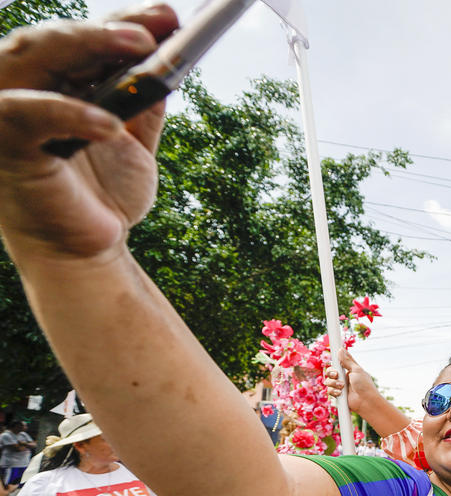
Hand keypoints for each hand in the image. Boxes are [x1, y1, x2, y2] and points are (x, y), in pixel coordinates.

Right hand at [0, 6, 178, 262]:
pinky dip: (70, 112)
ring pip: (33, 56)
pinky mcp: (3, 145)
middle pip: (55, 39)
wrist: (87, 253)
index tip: (170, 15)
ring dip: (86, 43)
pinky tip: (112, 122)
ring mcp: (6, 112)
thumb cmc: (105, 196)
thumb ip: (142, 100)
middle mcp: (21, 87)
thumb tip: (169, 55)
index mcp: (51, 82)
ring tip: (139, 45)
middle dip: (108, 25)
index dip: (124, 19)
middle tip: (159, 24)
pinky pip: (28, 115)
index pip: (83, 37)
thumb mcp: (134, 140)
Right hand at [323, 350, 380, 413]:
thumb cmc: (364, 385)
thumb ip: (347, 361)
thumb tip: (340, 350)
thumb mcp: (356, 370)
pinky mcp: (338, 395)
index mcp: (350, 370)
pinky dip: (334, 391)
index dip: (335, 360)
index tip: (332, 357)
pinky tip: (340, 393)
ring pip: (328, 381)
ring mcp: (340, 386)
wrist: (366, 401)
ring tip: (342, 386)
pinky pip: (329, 390)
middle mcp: (344, 377)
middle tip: (336, 374)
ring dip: (333, 383)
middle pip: (330, 371)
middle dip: (331, 372)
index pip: (339, 362)